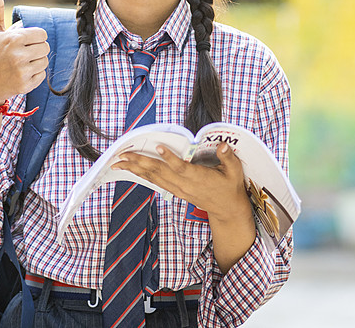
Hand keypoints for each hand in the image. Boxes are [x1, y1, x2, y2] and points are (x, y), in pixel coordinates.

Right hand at [0, 0, 49, 106]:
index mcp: (13, 38)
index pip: (42, 34)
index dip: (35, 37)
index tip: (24, 42)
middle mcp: (18, 54)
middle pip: (46, 47)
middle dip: (36, 49)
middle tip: (23, 53)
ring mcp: (22, 70)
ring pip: (45, 61)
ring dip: (36, 62)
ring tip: (21, 64)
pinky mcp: (25, 84)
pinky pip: (42, 75)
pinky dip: (35, 75)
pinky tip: (21, 74)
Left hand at [113, 143, 250, 222]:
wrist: (227, 209)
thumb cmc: (230, 187)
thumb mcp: (235, 171)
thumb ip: (228, 157)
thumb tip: (222, 145)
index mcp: (199, 178)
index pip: (181, 167)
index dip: (169, 158)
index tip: (158, 147)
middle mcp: (185, 184)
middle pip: (160, 173)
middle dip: (140, 162)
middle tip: (123, 154)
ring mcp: (179, 189)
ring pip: (154, 178)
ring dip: (136, 169)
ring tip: (119, 162)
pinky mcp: (176, 191)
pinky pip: (156, 182)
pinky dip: (142, 175)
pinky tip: (132, 169)